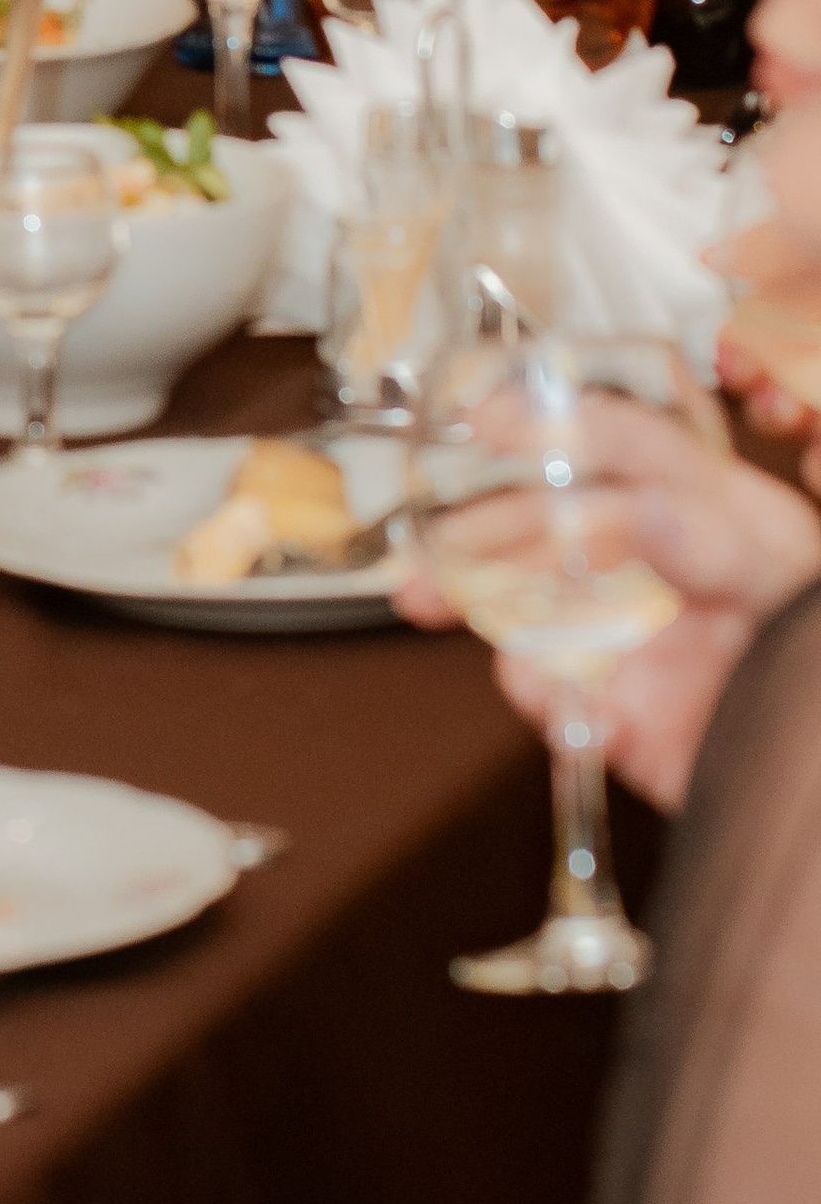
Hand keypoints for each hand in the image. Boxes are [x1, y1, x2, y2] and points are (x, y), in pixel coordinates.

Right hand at [395, 399, 820, 811]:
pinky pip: (566, 707)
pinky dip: (557, 713)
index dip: (548, 426)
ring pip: (535, 620)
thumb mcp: (784, 578)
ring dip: (494, 632)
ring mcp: (636, 639)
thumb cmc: (815, 646)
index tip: (482, 424)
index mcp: (701, 507)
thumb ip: (719, 546)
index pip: (618, 445)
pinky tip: (575, 719)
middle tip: (422, 569)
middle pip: (546, 532)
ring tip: (478, 646)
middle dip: (474, 545)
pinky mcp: (627, 713)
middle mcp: (656, 565)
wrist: (819, 779)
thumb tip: (646, 511)